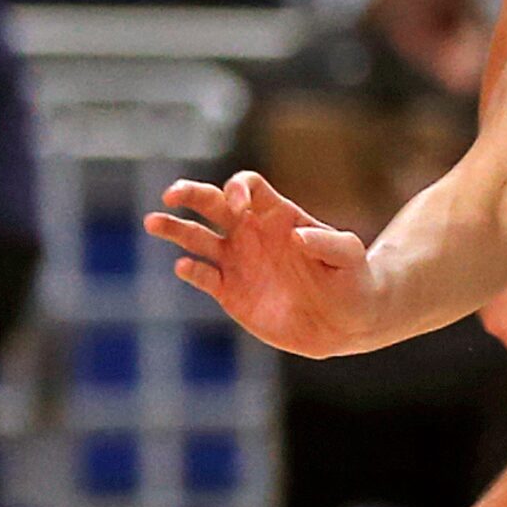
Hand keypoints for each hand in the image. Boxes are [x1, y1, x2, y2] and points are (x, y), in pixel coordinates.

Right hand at [147, 172, 375, 357]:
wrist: (347, 321)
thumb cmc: (353, 279)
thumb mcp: (350, 256)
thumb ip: (327, 242)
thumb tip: (296, 236)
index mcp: (277, 214)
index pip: (247, 185)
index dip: (237, 189)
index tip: (238, 207)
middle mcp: (252, 233)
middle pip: (213, 203)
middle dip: (191, 195)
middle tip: (170, 195)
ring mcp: (239, 262)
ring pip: (198, 238)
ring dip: (175, 229)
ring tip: (153, 222)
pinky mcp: (232, 293)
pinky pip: (205, 277)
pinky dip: (191, 271)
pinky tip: (185, 267)